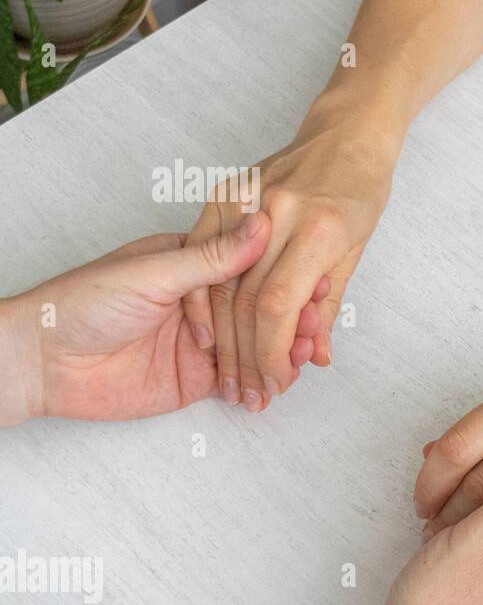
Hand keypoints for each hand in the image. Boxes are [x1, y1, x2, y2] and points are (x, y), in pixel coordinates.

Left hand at [0, 211, 326, 423]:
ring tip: (304, 357)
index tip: (316, 281)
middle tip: (314, 327)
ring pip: (257, 345)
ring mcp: (204, 341)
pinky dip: (264, 381)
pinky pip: (240, 378)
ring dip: (283, 351)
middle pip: (262, 308)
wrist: (43, 361)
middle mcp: (203, 301)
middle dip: (292, 319)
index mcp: (192, 262)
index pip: (253, 268)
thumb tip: (260, 223)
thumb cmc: (84, 302)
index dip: (286, 277)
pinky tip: (284, 379)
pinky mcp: (197, 378)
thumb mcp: (154, 272)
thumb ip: (212, 256)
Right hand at [182, 118, 395, 411]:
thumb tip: (312, 359)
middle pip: (245, 300)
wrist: (345, 134)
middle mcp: (277, 213)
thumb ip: (327, 306)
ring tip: (230, 378)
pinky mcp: (222, 193)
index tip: (274, 381)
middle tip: (251, 393)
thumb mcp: (355, 251)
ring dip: (222, 339)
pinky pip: (198, 253)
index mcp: (318, 228)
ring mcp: (245, 199)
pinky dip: (199, 299)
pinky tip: (206, 336)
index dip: (270, 352)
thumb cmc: (359, 192)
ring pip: (218, 282)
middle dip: (246, 356)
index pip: (278, 305)